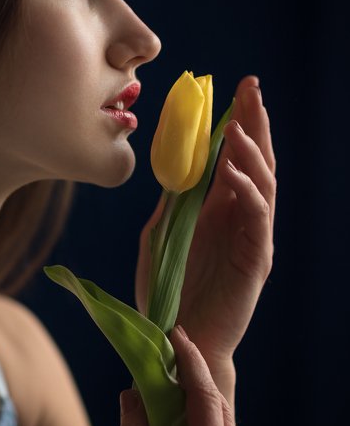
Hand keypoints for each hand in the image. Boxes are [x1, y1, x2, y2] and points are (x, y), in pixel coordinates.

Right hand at [105, 326, 247, 425]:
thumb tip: (132, 393)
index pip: (206, 400)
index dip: (191, 363)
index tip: (176, 335)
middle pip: (221, 410)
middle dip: (198, 376)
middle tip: (173, 350)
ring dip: (201, 400)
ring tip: (174, 376)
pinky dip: (201, 425)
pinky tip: (179, 416)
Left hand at [136, 75, 275, 374]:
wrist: (176, 337)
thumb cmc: (168, 289)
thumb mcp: (162, 234)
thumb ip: (171, 202)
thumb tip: (172, 169)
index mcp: (219, 208)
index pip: (235, 156)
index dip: (240, 121)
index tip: (238, 88)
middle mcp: (240, 217)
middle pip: (256, 162)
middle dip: (255, 124)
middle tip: (252, 89)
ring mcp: (250, 237)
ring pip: (263, 186)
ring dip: (253, 154)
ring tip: (241, 126)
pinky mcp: (254, 262)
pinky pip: (257, 222)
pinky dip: (249, 195)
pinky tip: (237, 175)